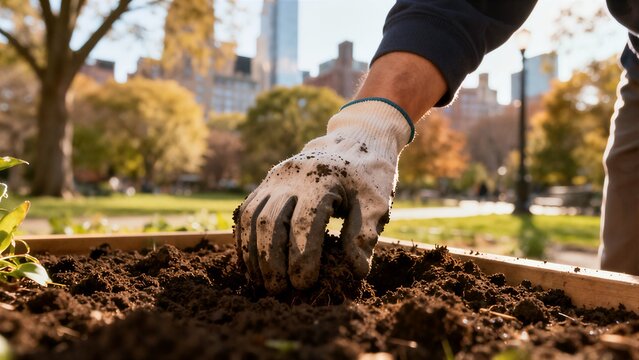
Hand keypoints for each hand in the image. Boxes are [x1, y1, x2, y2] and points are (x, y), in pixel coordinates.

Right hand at [235, 98, 413, 292]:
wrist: (355, 139)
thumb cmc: (369, 176)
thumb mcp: (377, 201)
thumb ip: (365, 234)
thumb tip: (355, 270)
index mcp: (323, 179)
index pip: (305, 224)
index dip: (302, 257)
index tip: (304, 284)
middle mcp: (293, 176)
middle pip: (270, 222)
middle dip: (272, 261)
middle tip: (279, 290)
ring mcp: (275, 177)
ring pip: (251, 217)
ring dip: (253, 253)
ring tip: (261, 282)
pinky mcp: (267, 182)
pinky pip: (246, 211)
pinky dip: (244, 238)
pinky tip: (250, 262)